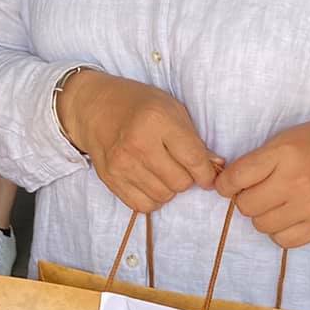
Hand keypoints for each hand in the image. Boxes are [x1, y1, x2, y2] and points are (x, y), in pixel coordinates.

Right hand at [58, 70, 217, 213]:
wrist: (94, 107)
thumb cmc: (138, 104)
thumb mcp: (171, 109)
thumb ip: (194, 139)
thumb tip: (215, 166)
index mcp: (157, 121)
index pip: (194, 160)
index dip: (207, 173)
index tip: (208, 174)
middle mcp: (138, 144)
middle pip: (180, 182)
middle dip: (187, 178)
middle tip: (180, 166)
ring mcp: (122, 164)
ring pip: (163, 196)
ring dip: (169, 188)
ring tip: (163, 171)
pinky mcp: (110, 179)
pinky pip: (143, 205)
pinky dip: (152, 198)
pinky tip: (150, 181)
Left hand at [215, 120, 309, 248]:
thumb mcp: (286, 139)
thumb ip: (258, 160)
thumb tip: (229, 183)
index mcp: (284, 154)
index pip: (237, 177)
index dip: (225, 183)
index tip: (228, 184)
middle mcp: (296, 183)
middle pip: (246, 206)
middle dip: (246, 199)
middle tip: (258, 192)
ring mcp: (309, 208)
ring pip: (262, 225)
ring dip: (263, 216)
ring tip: (275, 204)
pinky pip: (284, 240)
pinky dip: (280, 231)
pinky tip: (287, 217)